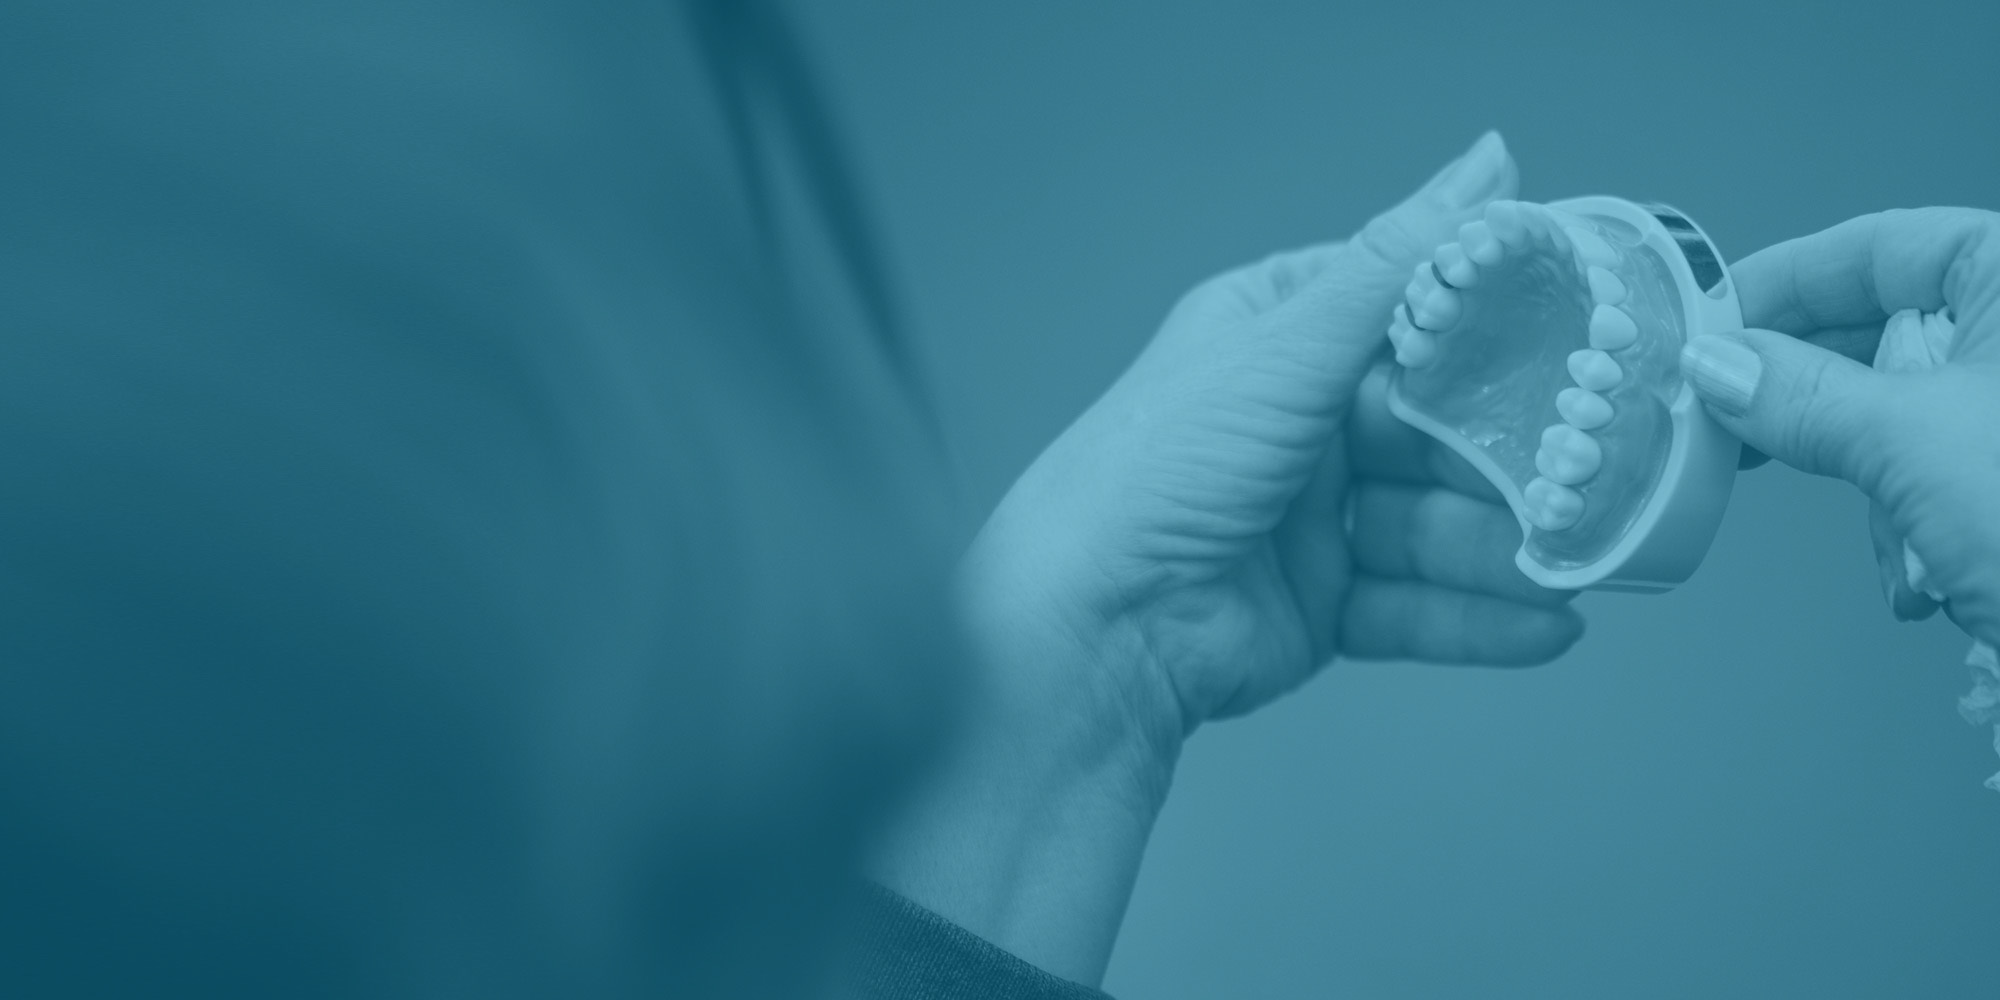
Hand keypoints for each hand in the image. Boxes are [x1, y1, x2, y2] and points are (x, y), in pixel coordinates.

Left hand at [875, 133, 1581, 985]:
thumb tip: (1485, 165)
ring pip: (1437, 523)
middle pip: (1435, 429)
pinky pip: (1418, 604)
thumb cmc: (1154, 472)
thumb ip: (1393, 270)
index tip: (1576, 329)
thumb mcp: (1281, 352)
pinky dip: (1479, 616)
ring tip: (1573, 560)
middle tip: (1592, 463)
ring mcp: (1311, 519)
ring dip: (1505, 545)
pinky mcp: (1323, 605)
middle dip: (1510, 454)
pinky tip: (1547, 623)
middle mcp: (1297, 424)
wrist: (1095, 630)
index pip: (1404, 311)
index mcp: (1274, 338)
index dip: (1489, 322)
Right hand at [1682, 208, 1999, 644]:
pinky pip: (1942, 477)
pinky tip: (1927, 578)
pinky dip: (1916, 527)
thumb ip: (1801, 395)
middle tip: (1736, 420)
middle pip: (1887, 334)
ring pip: (1907, 416)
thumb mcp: (1914, 443)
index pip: (1882, 245)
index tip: (1709, 320)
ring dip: (1876, 486)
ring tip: (1889, 538)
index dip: (1785, 280)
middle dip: (1820, 398)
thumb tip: (1718, 365)